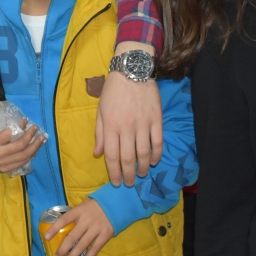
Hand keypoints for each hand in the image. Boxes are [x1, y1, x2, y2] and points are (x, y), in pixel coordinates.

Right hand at [0, 121, 44, 173]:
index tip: (24, 121)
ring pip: (24, 156)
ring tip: (41, 139)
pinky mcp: (6, 169)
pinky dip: (30, 155)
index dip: (18, 128)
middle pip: (19, 146)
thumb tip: (23, 122)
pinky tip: (35, 148)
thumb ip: (3, 126)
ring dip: (35, 147)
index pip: (9, 134)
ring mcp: (2, 164)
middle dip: (30, 136)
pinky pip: (22, 163)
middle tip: (36, 128)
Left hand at [44, 198, 112, 255]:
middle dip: (63, 249)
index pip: (64, 220)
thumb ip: (75, 214)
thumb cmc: (96, 205)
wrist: (116, 203)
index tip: (46, 237)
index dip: (54, 228)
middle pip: (72, 237)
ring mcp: (96, 228)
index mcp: (79, 211)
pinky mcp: (105, 235)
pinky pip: (95, 249)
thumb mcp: (83, 205)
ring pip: (82, 245)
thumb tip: (61, 226)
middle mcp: (86, 220)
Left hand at [94, 42, 161, 186]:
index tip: (116, 182)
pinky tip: (154, 161)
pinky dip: (157, 154)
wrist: (132, 71)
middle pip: (128, 158)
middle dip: (128, 175)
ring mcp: (143, 124)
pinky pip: (158, 142)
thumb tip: (98, 154)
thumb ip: (100, 134)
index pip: (111, 156)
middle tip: (130, 183)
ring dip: (143, 167)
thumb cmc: (113, 91)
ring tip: (142, 174)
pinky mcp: (157, 119)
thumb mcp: (100, 111)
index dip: (114, 172)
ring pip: (144, 153)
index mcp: (111, 126)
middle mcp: (127, 128)